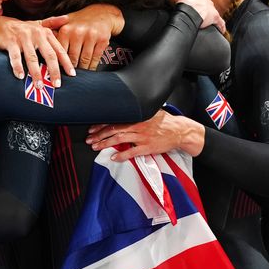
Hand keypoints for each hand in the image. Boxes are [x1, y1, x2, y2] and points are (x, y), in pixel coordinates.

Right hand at [0, 14, 74, 84]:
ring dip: (36, 73)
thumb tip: (67, 18)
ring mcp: (23, 38)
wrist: (0, 24)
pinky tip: (20, 76)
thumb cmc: (22, 28)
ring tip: (39, 85)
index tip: (72, 74)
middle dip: (54, 71)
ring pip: (32, 58)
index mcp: (45, 33)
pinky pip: (15, 56)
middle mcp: (36, 34)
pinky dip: (17, 67)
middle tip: (57, 84)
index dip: (66, 62)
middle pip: (49, 55)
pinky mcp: (11, 42)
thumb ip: (53, 22)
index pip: (59, 49)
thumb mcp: (38, 24)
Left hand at [41, 4, 123, 69]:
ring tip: (77, 76)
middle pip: (72, 58)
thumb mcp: (64, 23)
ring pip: (84, 60)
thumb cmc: (79, 21)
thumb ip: (51, 32)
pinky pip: (95, 58)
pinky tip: (89, 70)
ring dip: (81, 70)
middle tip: (66, 78)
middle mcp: (78, 32)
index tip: (55, 73)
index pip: (59, 52)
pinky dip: (92, 67)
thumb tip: (37, 44)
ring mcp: (91, 36)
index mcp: (66, 30)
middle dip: (69, 70)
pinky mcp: (102, 40)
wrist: (101, 14)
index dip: (57, 64)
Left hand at [86, 110, 205, 159]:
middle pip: (114, 129)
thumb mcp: (151, 112)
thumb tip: (124, 110)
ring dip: (105, 143)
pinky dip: (121, 155)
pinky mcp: (147, 147)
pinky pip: (132, 152)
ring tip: (95, 146)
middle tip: (89, 139)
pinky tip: (113, 157)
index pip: (115, 120)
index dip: (102, 124)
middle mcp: (138, 126)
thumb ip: (138, 112)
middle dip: (99, 135)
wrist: (179, 131)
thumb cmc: (165, 122)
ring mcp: (142, 137)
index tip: (92, 128)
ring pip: (119, 139)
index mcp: (137, 116)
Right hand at [168, 0, 225, 31]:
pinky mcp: (214, 17)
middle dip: (203, 10)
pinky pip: (220, 22)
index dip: (196, 3)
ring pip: (213, 13)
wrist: (186, 6)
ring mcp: (211, 8)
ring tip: (207, 23)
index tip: (193, 7)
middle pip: (206, 5)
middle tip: (198, 15)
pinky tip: (221, 30)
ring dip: (210, 18)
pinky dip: (220, 26)